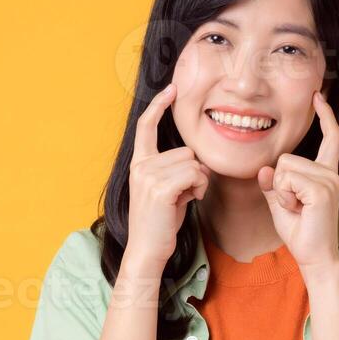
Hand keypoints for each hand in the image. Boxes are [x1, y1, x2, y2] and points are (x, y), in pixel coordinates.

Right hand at [125, 83, 208, 270]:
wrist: (147, 250)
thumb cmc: (160, 223)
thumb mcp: (165, 191)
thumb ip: (174, 171)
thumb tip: (197, 162)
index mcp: (139, 164)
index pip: (146, 126)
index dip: (159, 106)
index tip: (171, 89)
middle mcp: (141, 166)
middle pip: (186, 151)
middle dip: (195, 172)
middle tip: (185, 194)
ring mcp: (148, 176)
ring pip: (194, 163)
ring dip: (199, 182)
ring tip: (185, 199)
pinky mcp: (161, 188)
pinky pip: (195, 174)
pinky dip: (199, 188)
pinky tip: (190, 201)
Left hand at [257, 90, 338, 277]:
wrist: (314, 257)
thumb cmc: (300, 231)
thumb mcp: (280, 203)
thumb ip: (273, 184)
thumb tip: (265, 169)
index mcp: (325, 173)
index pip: (329, 137)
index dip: (324, 116)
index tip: (318, 95)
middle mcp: (330, 173)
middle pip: (286, 158)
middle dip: (279, 183)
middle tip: (294, 206)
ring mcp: (328, 180)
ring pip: (284, 168)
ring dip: (282, 192)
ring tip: (297, 209)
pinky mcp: (322, 189)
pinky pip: (287, 180)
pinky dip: (285, 197)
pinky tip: (299, 210)